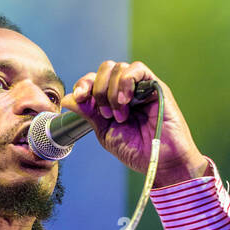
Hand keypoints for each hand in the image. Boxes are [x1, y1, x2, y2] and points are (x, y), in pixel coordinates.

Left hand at [59, 60, 207, 186]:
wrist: (161, 161)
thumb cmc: (137, 150)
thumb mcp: (106, 132)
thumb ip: (89, 114)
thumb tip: (68, 99)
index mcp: (112, 100)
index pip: (94, 80)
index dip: (83, 84)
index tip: (80, 98)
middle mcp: (126, 90)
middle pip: (105, 68)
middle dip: (98, 89)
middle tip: (105, 114)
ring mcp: (141, 86)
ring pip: (118, 68)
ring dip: (112, 92)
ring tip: (120, 115)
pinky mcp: (156, 86)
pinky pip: (137, 69)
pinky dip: (125, 82)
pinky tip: (125, 102)